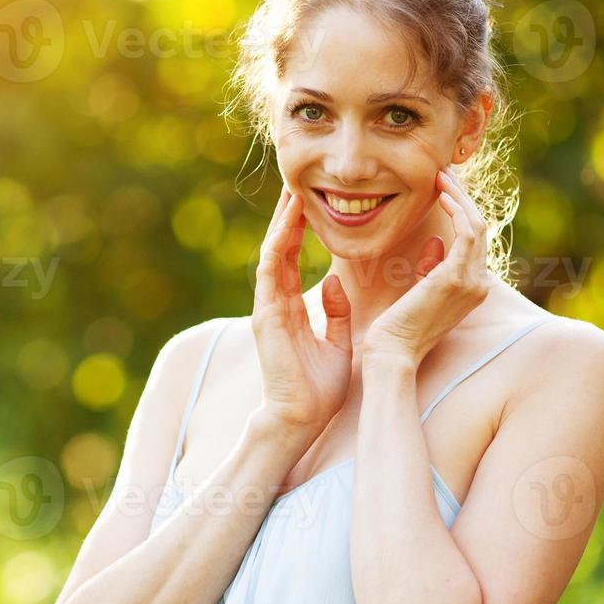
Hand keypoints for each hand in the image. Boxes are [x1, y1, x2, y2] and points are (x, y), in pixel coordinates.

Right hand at [252, 186, 353, 432]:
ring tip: (292, 193)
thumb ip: (336, 313)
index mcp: (289, 308)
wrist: (301, 419)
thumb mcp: (337, 343)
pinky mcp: (266, 314)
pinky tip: (288, 223)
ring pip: (272, 253)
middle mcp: (274, 302)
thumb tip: (336, 282)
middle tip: (296, 184)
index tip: (309, 202)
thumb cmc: (320, 389)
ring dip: (282, 223)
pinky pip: (271, 271)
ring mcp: (267, 307)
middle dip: (287, 217)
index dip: (298, 229)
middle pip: (279, 248)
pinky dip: (279, 244)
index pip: (291, 258)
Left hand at [365, 166, 491, 364]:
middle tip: (444, 173)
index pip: (474, 240)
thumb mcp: (418, 291)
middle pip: (478, 228)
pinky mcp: (457, 277)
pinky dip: (457, 209)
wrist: (392, 354)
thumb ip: (431, 267)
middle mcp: (478, 285)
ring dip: (460, 197)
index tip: (442, 189)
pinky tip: (441, 194)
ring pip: (476, 225)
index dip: (461, 211)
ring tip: (442, 176)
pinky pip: (467, 231)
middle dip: (462, 198)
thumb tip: (435, 240)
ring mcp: (472, 281)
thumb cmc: (397, 327)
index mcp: (471, 288)